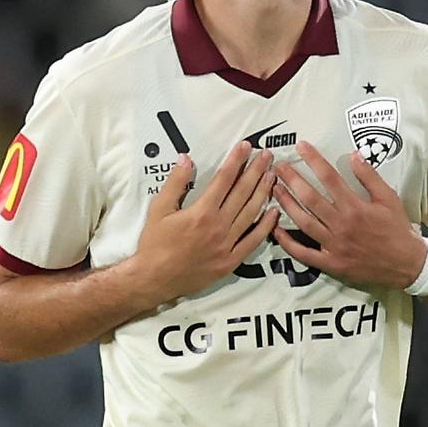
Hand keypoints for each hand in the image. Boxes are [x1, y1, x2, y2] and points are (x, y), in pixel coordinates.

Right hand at [131, 142, 277, 306]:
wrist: (152, 279)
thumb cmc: (154, 244)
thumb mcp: (159, 209)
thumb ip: (175, 183)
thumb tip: (186, 159)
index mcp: (201, 212)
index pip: (224, 179)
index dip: (236, 160)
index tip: (246, 147)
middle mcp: (218, 227)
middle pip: (242, 192)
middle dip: (255, 171)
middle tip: (266, 156)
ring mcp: (227, 245)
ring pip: (251, 213)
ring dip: (263, 192)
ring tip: (272, 176)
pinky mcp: (231, 261)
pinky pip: (253, 241)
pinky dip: (265, 226)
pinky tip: (274, 212)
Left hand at [272, 141, 425, 290]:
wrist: (408, 265)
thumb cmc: (397, 230)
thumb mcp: (389, 198)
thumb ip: (370, 177)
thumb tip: (354, 156)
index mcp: (355, 207)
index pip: (329, 177)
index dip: (314, 160)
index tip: (301, 147)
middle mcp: (342, 225)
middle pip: (310, 198)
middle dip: (292, 180)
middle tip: (279, 167)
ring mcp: (335, 245)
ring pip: (304, 222)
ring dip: (287, 205)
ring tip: (275, 190)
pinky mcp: (331, 263)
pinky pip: (305, 254)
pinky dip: (288, 243)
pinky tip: (276, 230)